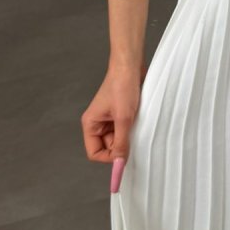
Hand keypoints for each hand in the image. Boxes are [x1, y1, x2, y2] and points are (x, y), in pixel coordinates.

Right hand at [81, 59, 146, 193]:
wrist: (130, 66)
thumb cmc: (123, 87)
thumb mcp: (123, 119)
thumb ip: (121, 143)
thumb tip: (119, 164)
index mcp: (90, 124)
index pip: (94, 153)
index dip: (109, 157)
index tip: (124, 155)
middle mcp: (97, 123)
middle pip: (107, 147)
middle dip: (120, 146)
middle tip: (133, 136)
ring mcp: (109, 119)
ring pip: (117, 139)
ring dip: (128, 137)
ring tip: (136, 125)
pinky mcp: (120, 114)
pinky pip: (124, 130)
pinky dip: (132, 129)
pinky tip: (138, 121)